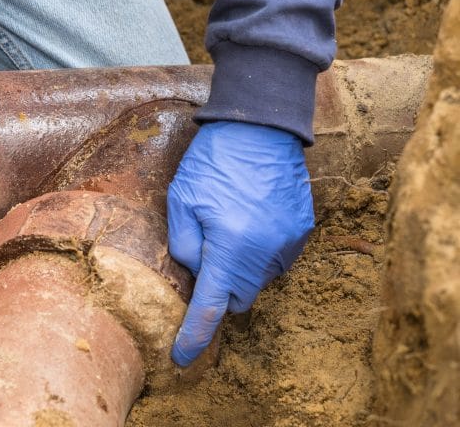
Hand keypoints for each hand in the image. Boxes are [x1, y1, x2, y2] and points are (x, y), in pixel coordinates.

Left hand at [167, 121, 313, 365]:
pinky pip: (276, 258)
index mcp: (230, 246)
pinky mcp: (301, 231)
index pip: (210, 306)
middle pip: (237, 296)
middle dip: (218, 288)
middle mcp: (264, 252)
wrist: (261, 125)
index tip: (182, 357)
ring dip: (239, 267)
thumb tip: (195, 273)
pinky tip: (248, 219)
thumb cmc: (214, 159)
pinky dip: (258, 252)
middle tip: (204, 253)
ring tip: (227, 225)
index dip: (194, 337)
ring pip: (257, 279)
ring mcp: (288, 243)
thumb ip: (184, 244)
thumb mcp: (181, 198)